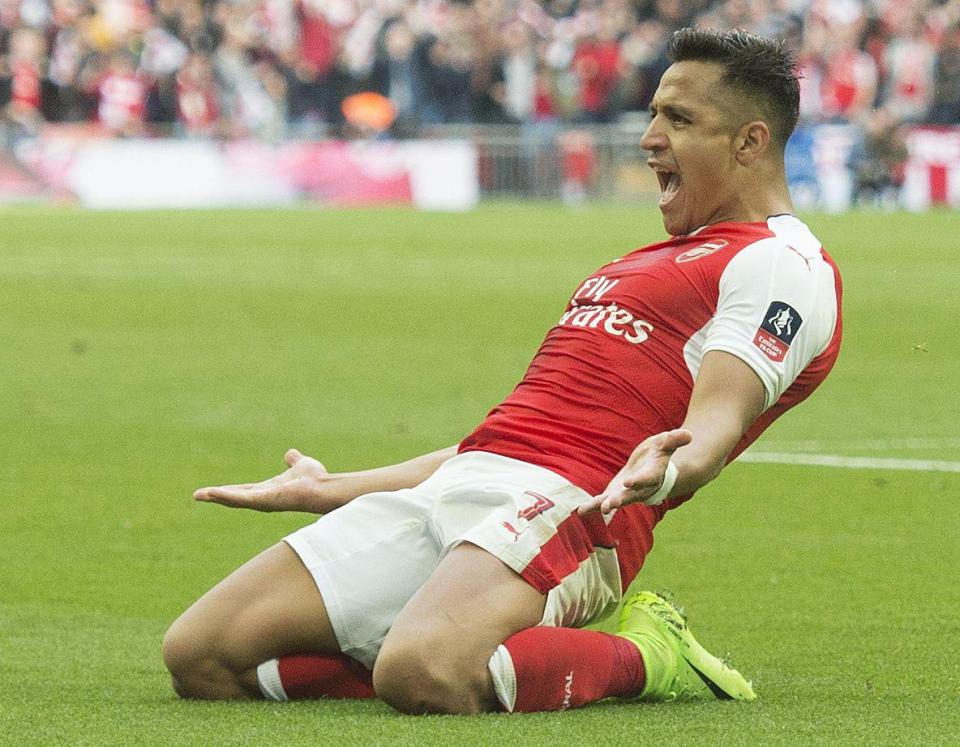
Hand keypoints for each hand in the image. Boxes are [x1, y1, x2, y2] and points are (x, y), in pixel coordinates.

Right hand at [194, 449, 331, 512]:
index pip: (243, 491)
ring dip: (217, 497)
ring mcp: (262, 501)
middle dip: (216, 497)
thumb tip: (290, 453)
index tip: (211, 490)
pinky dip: (227, 497)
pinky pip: (242, 499)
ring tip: (199, 495)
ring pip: (235, 501)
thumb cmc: (315, 479)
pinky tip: (214, 493)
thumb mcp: (300, 465)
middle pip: (234, 498)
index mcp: (267, 490)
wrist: (323, 486)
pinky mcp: (264, 500)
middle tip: (197, 495)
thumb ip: (293, 460)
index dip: (228, 491)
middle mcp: (262, 498)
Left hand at [578, 428, 692, 514]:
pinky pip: (603, 500)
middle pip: (630, 496)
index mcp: (652, 475)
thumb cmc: (658, 453)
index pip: (646, 479)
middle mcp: (640, 488)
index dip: (638, 480)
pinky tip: (581, 511)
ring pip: (616, 501)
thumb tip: (689, 433)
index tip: (629, 482)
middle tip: (609, 505)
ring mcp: (627, 493)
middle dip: (620, 500)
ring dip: (606, 505)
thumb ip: (674, 440)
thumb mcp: (666, 443)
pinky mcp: (615, 493)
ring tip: (597, 510)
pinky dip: (593, 506)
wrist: (652, 468)